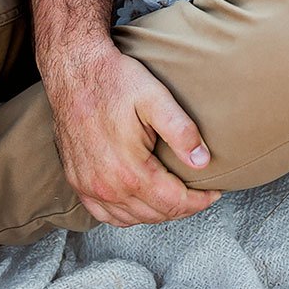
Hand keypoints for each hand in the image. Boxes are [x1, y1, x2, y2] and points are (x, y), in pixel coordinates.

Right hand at [44, 39, 220, 226]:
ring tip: (176, 197)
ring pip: (131, 218)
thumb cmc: (114, 80)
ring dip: (158, 212)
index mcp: (128, 170)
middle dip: (183, 207)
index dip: (199, 201)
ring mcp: (88, 187)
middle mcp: (106, 186)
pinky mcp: (77, 182)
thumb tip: (203, 161)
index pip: (173, 202)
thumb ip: (181, 131)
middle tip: (200, 194)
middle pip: (155, 214)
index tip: (214, 193)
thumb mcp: (155, 97)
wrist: (75, 71)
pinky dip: (127, 214)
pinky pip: (105, 214)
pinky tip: (140, 203)